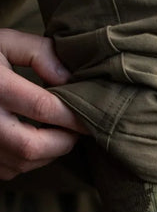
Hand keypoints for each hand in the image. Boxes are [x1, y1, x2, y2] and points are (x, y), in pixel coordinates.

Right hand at [0, 29, 87, 180]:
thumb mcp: (4, 43)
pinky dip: (30, 159)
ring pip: (24, 162)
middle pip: (32, 147)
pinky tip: (34, 140)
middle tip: (74, 129)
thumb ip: (38, 53)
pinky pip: (13, 169)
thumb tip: (68, 78)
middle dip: (62, 141)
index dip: (73, 115)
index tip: (93, 116)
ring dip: (49, 151)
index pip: (43, 107)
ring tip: (56, 131)